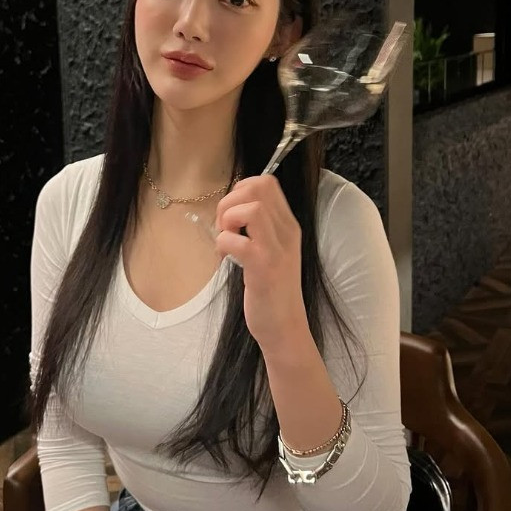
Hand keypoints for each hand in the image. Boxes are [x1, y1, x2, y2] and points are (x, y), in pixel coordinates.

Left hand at [214, 175, 307, 351]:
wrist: (285, 328)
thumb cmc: (272, 290)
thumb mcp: (272, 251)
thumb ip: (259, 228)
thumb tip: (232, 207)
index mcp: (288, 225)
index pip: (267, 182)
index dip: (241, 189)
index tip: (233, 214)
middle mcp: (287, 232)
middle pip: (257, 188)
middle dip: (230, 201)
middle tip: (225, 227)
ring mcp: (277, 249)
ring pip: (251, 208)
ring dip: (227, 220)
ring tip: (226, 240)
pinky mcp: (263, 267)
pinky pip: (236, 240)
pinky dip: (223, 244)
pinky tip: (225, 258)